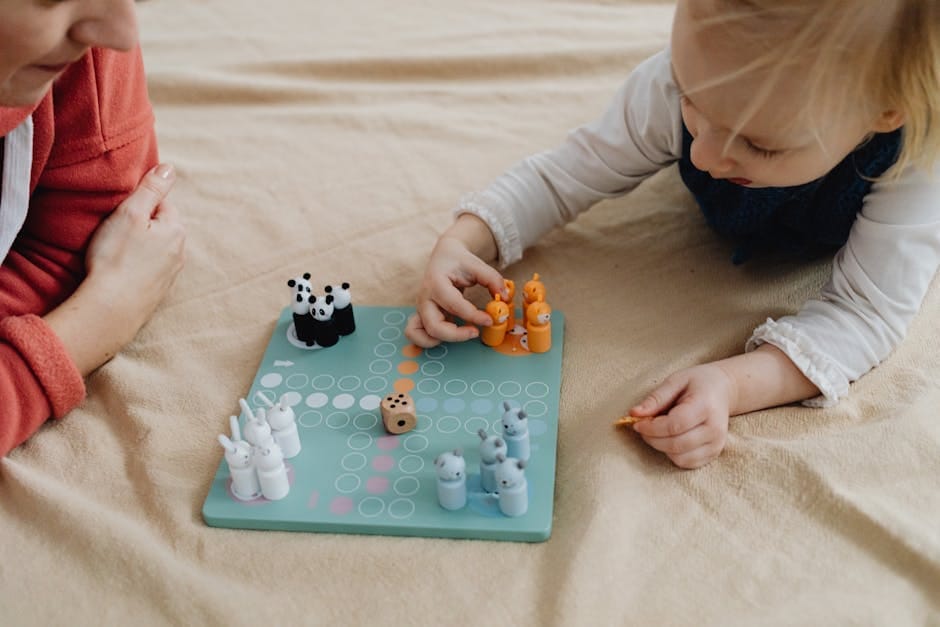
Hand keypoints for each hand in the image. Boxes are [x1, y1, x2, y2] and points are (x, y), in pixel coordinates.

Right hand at [45, 163, 185, 374]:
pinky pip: (148, 271)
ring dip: (138, 248)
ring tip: (116, 253)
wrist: (111, 308)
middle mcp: (180, 253)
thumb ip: (151, 189)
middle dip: (140, 226)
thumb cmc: (116, 257)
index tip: (119, 214)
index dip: (138, 205)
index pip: (161, 204)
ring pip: (155, 250)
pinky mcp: (158, 292)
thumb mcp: (130, 213)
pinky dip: (136, 268)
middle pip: (160, 227)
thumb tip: (169, 168)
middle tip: (115, 234)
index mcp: (176, 230)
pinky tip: (121, 272)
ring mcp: (171, 275)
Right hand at [405, 216, 505, 347]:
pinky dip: (429, 340)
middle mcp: (424, 298)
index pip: (454, 305)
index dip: (473, 316)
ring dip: (441, 340)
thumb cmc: (459, 261)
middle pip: (434, 326)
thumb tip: (504, 297)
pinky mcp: (422, 315)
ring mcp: (421, 308)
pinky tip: (449, 334)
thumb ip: (492, 280)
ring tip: (461, 333)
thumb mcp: (477, 265)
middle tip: (475, 332)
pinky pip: (416, 333)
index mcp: (436, 282)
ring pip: (421, 333)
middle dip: (456, 334)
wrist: (444, 257)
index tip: (490, 319)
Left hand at [628, 362, 735, 468]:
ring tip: (657, 432)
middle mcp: (715, 429)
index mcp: (705, 406)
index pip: (674, 425)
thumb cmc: (698, 383)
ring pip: (680, 458)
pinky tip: (669, 439)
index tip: (637, 423)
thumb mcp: (676, 380)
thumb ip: (656, 398)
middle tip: (643, 427)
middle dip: (652, 439)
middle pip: (676, 444)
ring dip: (661, 447)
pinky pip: (687, 463)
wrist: (724, 390)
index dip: (651, 427)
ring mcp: (716, 444)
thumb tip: (634, 413)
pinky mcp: (714, 454)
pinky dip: (672, 454)